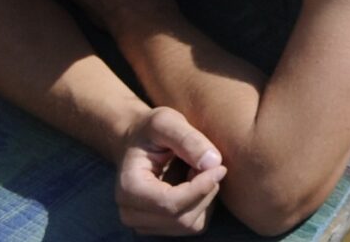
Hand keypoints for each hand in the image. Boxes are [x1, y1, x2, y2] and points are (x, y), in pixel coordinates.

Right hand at [115, 107, 224, 235]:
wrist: (138, 141)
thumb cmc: (151, 130)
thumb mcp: (167, 122)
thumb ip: (189, 139)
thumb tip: (213, 163)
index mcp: (128, 188)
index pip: (170, 203)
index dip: (200, 188)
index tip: (220, 167)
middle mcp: (131, 213)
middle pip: (182, 218)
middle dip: (204, 191)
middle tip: (207, 163)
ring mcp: (143, 224)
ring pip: (190, 225)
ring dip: (204, 197)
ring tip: (196, 171)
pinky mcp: (159, 227)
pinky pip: (193, 225)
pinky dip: (202, 205)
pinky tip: (194, 183)